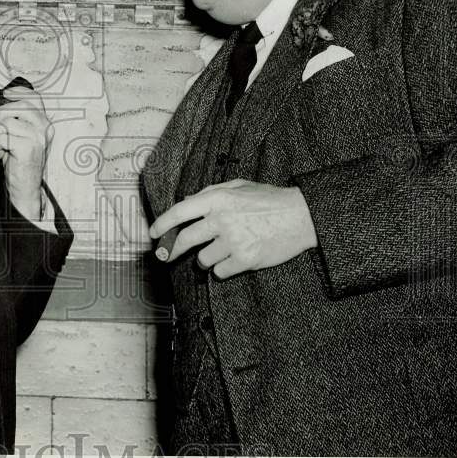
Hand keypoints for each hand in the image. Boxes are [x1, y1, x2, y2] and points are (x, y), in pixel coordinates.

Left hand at [0, 86, 52, 220]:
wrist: (26, 187)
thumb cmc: (20, 162)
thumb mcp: (22, 136)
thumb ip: (18, 119)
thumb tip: (2, 103)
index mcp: (44, 123)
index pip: (34, 97)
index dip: (17, 92)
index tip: (5, 95)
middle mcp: (44, 128)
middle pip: (17, 105)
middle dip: (0, 115)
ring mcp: (37, 138)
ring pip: (6, 121)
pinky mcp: (27, 148)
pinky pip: (2, 136)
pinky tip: (1, 154)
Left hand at [148, 180, 317, 278]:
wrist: (302, 216)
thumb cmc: (271, 199)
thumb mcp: (239, 185)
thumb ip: (211, 192)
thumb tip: (187, 202)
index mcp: (217, 198)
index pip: (179, 212)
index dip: (162, 224)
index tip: (154, 234)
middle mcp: (221, 219)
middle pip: (185, 240)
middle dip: (173, 249)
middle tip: (168, 255)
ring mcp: (233, 240)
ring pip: (202, 259)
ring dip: (206, 259)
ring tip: (220, 251)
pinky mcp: (245, 259)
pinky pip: (220, 272)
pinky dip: (222, 269)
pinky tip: (233, 260)